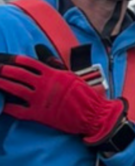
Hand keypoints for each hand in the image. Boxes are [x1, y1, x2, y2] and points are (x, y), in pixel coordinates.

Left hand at [0, 48, 123, 142]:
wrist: (94, 115)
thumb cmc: (86, 95)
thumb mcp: (71, 75)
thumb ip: (54, 64)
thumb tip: (41, 51)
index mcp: (52, 74)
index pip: (29, 63)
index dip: (15, 60)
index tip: (7, 58)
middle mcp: (44, 85)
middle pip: (18, 74)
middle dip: (4, 70)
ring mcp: (40, 99)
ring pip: (15, 89)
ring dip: (2, 83)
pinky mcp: (39, 114)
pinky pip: (19, 110)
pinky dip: (9, 107)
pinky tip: (3, 104)